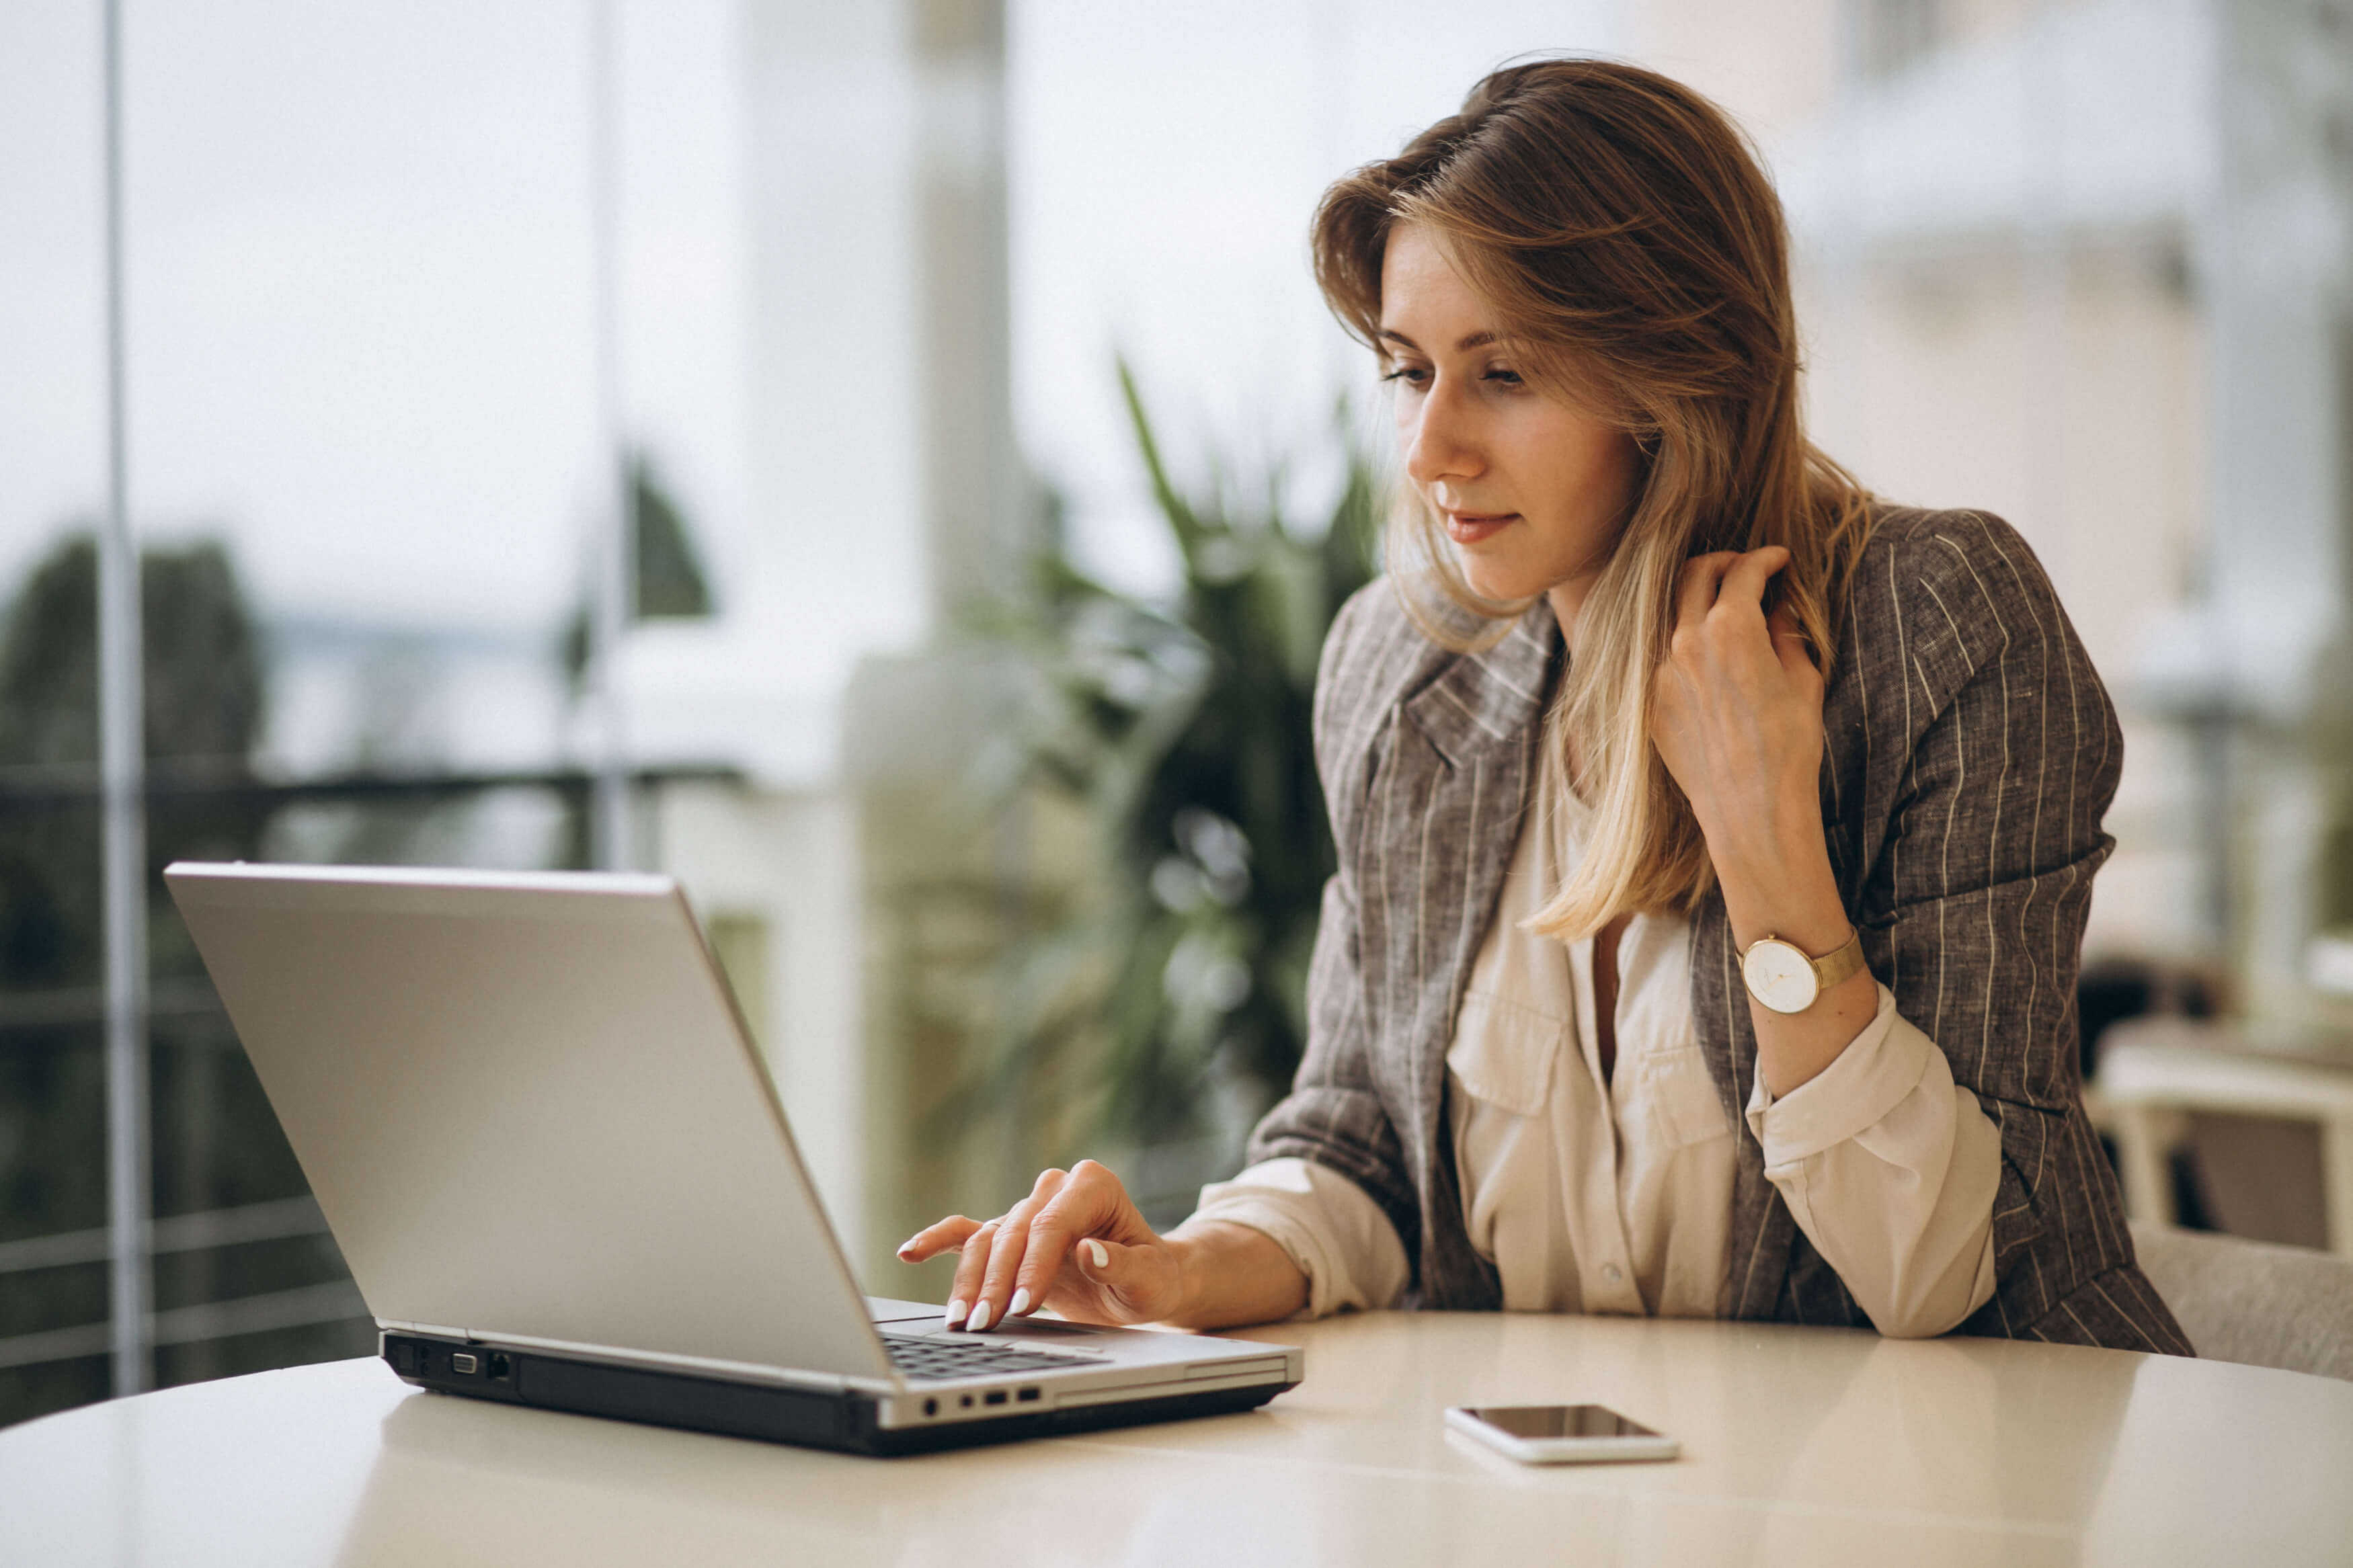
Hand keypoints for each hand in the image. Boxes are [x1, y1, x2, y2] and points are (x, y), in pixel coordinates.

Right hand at [896, 1160, 1186, 1331]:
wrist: (1145, 1280)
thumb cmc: (1153, 1276)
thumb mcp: (1151, 1278)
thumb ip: (1124, 1264)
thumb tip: (1090, 1251)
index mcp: (1092, 1185)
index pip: (1051, 1223)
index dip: (1033, 1265)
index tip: (1023, 1306)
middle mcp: (1056, 1189)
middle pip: (1013, 1231)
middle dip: (996, 1281)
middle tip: (984, 1324)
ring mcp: (1030, 1210)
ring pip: (987, 1239)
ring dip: (970, 1280)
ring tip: (961, 1322)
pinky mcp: (1012, 1233)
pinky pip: (967, 1232)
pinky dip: (938, 1241)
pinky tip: (910, 1252)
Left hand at [1648, 546, 1826, 883]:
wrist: (1752, 809)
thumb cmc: (1789, 747)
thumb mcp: (1803, 681)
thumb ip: (1786, 633)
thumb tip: (1779, 608)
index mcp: (1730, 628)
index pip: (1743, 569)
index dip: (1765, 557)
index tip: (1779, 559)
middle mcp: (1686, 642)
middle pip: (1695, 574)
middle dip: (1725, 562)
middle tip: (1747, 568)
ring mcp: (1660, 672)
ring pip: (1672, 613)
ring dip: (1699, 600)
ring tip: (1724, 609)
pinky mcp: (1650, 702)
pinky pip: (1663, 657)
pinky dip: (1686, 644)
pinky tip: (1710, 657)